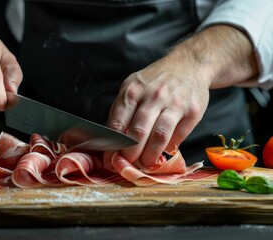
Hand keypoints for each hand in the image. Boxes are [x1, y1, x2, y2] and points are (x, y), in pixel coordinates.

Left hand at [105, 24, 257, 167]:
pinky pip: (179, 135)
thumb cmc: (155, 81)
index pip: (118, 124)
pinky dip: (170, 147)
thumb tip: (112, 142)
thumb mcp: (132, 88)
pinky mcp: (193, 111)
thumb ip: (122, 112)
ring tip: (145, 164)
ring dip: (150, 155)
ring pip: (159, 136)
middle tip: (128, 165)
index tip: (112, 159)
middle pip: (138, 132)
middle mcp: (153, 96)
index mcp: (133, 91)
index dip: (114, 146)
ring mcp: (175, 103)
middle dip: (131, 155)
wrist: (188, 65)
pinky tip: (164, 150)